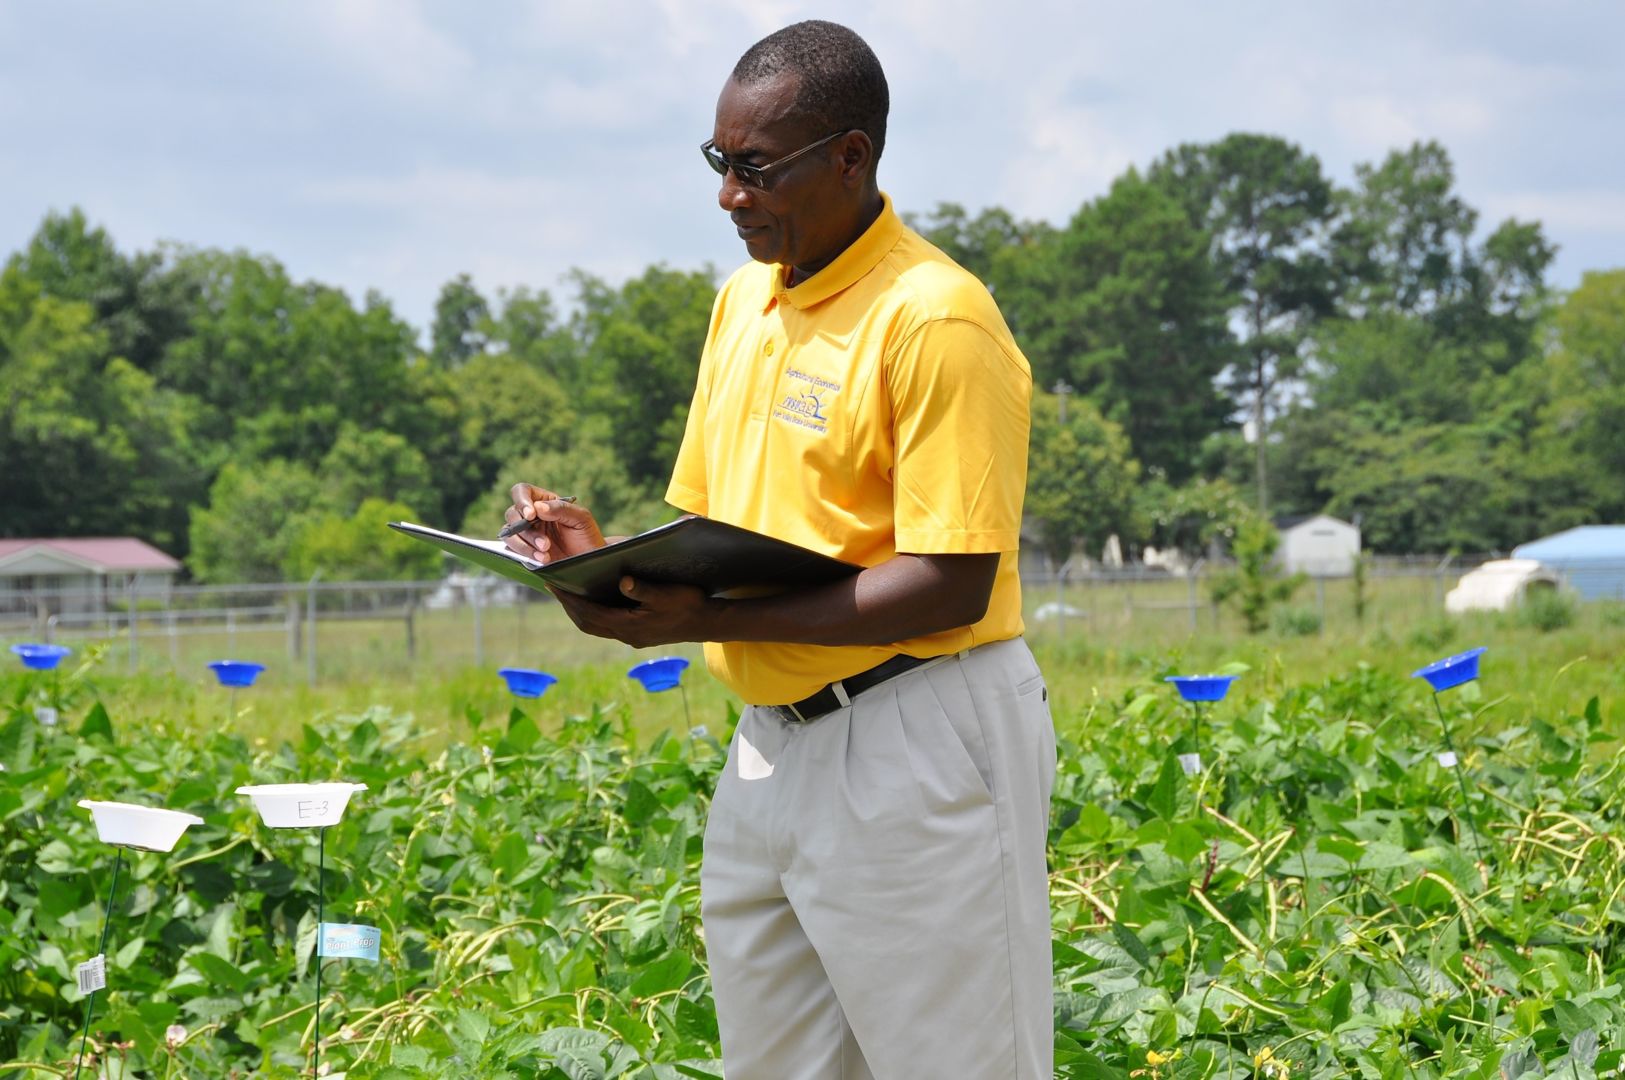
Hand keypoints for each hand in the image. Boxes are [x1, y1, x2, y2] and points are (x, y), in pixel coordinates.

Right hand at [504, 483, 606, 563]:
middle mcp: (531, 515)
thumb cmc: (586, 535)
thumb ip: (561, 509)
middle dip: (527, 531)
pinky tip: (541, 560)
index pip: (522, 491)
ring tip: (545, 556)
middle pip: (512, 514)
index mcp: (543, 501)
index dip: (521, 500)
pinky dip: (524, 555)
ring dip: (525, 546)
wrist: (589, 560)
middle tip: (545, 544)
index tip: (531, 515)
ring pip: (509, 534)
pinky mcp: (523, 550)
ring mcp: (526, 533)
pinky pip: (512, 550)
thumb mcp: (581, 518)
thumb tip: (538, 507)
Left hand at [554, 577, 713, 647]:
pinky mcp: (637, 634)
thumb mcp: (669, 594)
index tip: (553, 585)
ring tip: (567, 592)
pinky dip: (594, 613)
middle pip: (587, 623)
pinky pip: (606, 625)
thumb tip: (623, 581)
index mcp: (630, 626)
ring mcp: (632, 637)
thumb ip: (644, 590)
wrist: (707, 623)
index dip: (569, 600)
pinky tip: (593, 599)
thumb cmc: (689, 605)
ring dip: (579, 611)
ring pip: (595, 626)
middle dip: (569, 606)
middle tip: (553, 587)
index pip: (590, 613)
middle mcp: (626, 635)